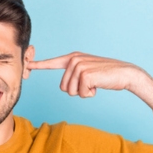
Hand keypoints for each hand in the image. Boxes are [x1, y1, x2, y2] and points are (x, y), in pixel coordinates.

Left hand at [27, 52, 152, 112]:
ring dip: (84, 93)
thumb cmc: (106, 76)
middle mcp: (73, 60)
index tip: (26, 65)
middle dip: (77, 91)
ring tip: (95, 83)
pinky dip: (90, 94)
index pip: (52, 63)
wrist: (126, 74)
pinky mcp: (85, 75)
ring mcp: (79, 66)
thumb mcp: (87, 73)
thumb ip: (75, 76)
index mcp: (72, 58)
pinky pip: (81, 94)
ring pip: (71, 92)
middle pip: (63, 88)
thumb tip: (66, 87)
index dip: (38, 65)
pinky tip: (98, 86)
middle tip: (90, 84)